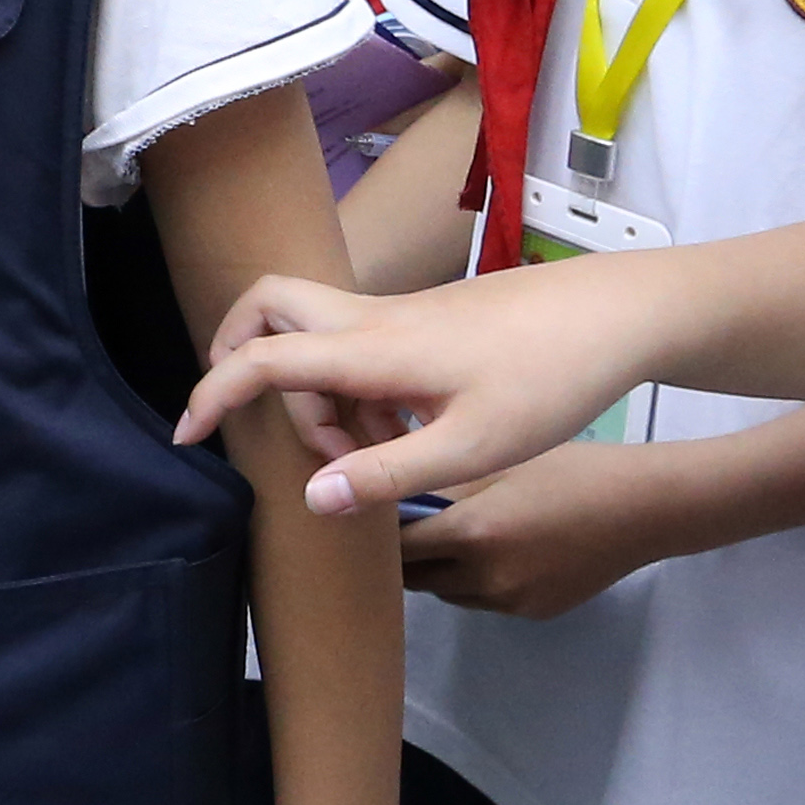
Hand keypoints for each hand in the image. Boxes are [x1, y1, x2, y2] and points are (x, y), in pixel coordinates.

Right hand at [178, 265, 671, 514]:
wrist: (619, 315)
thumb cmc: (551, 380)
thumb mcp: (470, 448)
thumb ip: (385, 474)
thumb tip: (312, 498)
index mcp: (373, 350)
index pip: (262, 359)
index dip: (211, 394)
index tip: (185, 435)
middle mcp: (374, 320)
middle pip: (268, 307)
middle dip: (243, 358)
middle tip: (275, 429)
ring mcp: (402, 313)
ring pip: (316, 331)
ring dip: (316, 389)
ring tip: (370, 451)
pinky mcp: (428, 319)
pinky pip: (358, 341)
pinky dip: (355, 384)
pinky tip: (408, 429)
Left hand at [399, 439, 682, 620]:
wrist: (645, 508)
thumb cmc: (572, 469)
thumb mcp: (500, 461)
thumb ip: (442, 483)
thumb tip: (392, 492)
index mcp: (474, 533)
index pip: (399, 548)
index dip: (381, 535)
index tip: (374, 517)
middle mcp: (487, 577)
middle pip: (416, 580)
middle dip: (405, 557)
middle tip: (406, 527)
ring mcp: (511, 602)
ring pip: (449, 593)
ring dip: (441, 571)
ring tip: (455, 535)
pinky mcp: (532, 613)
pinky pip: (484, 601)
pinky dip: (477, 581)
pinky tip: (499, 550)